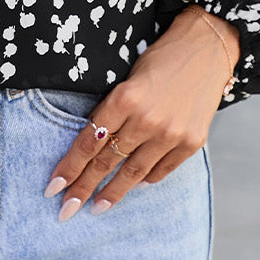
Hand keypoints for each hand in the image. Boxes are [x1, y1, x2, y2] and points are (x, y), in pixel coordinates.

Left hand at [43, 5, 239, 218]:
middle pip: (107, 162)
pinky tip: (132, 186)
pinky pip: (161, 170)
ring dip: (112, 194)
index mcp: (124, 98)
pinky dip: (144, 180)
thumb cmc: (159, 60)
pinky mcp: (192, 142)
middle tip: (65, 210)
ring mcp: (171, 134)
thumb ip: (112, 112)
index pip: (88, 142)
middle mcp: (147, 119)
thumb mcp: (127, 79)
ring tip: (95, 208)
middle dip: (83, 188)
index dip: (68, 168)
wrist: (207, 48)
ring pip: (133, 173)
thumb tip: (92, 148)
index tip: (52, 188)